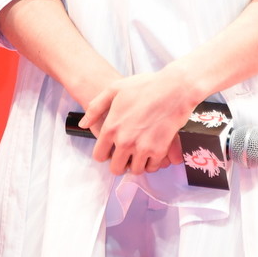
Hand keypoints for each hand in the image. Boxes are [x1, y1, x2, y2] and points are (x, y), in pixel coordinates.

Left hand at [80, 66, 194, 175]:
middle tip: (127, 155)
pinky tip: (152, 152)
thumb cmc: (145, 86)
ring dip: (137, 164)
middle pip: (116, 168)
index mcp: (111, 128)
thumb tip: (83, 124)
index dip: (105, 154)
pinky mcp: (159, 150)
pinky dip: (152, 163)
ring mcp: (142, 147)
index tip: (112, 149)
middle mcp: (124, 141)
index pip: (100, 156)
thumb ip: (96, 107)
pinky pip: (152, 167)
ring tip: (140, 153)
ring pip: (135, 170)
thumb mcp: (115, 89)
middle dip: (120, 163)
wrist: (174, 88)